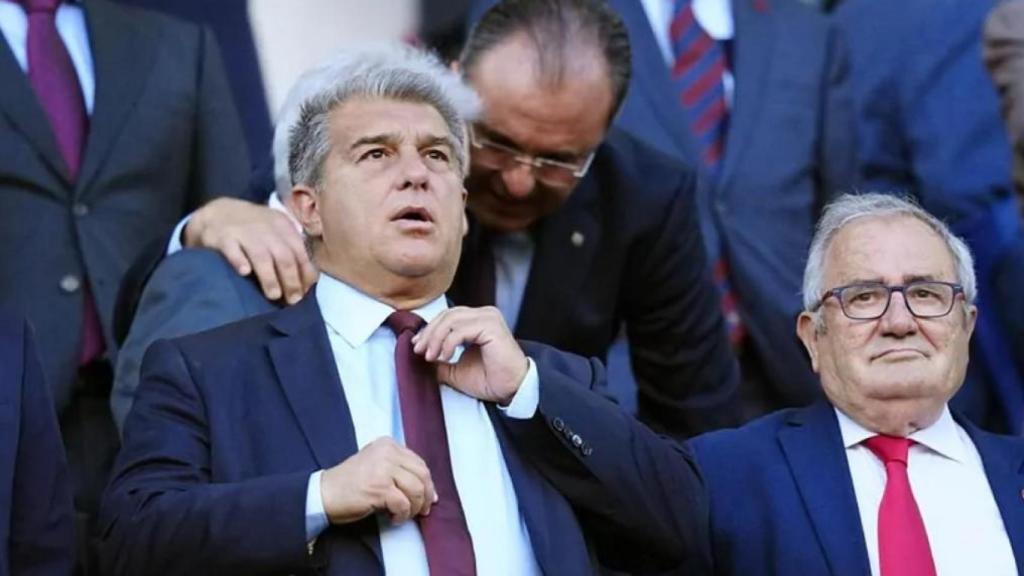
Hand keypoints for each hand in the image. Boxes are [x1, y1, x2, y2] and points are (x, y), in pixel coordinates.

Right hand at [183, 197, 317, 303]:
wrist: (218, 212)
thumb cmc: (253, 229)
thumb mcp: (276, 233)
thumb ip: (291, 252)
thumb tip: (308, 281)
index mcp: (283, 226)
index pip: (299, 251)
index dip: (304, 273)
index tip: (304, 291)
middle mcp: (265, 227)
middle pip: (283, 256)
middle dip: (291, 280)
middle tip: (292, 299)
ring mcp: (244, 231)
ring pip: (261, 256)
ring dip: (270, 278)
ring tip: (274, 295)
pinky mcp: (223, 236)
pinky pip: (232, 249)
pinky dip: (239, 261)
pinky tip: (245, 273)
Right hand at [320, 437, 436, 525]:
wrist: (323, 493)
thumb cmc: (349, 483)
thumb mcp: (375, 465)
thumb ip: (398, 469)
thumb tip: (428, 489)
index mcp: (388, 445)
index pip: (419, 463)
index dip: (428, 483)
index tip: (430, 497)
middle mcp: (387, 453)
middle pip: (422, 475)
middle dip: (426, 496)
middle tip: (423, 510)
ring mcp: (383, 469)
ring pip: (416, 490)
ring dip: (415, 507)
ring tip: (404, 515)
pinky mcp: (379, 488)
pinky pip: (404, 504)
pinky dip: (402, 515)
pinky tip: (393, 518)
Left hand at [412, 306, 528, 404]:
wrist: (511, 390)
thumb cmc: (491, 379)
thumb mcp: (457, 370)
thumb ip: (440, 360)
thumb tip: (422, 355)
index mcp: (478, 320)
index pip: (448, 316)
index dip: (430, 330)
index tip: (417, 346)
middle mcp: (485, 314)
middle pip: (447, 315)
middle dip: (429, 333)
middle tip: (419, 351)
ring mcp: (489, 318)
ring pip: (451, 319)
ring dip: (435, 338)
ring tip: (430, 356)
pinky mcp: (491, 327)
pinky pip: (460, 329)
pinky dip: (448, 343)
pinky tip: (444, 356)